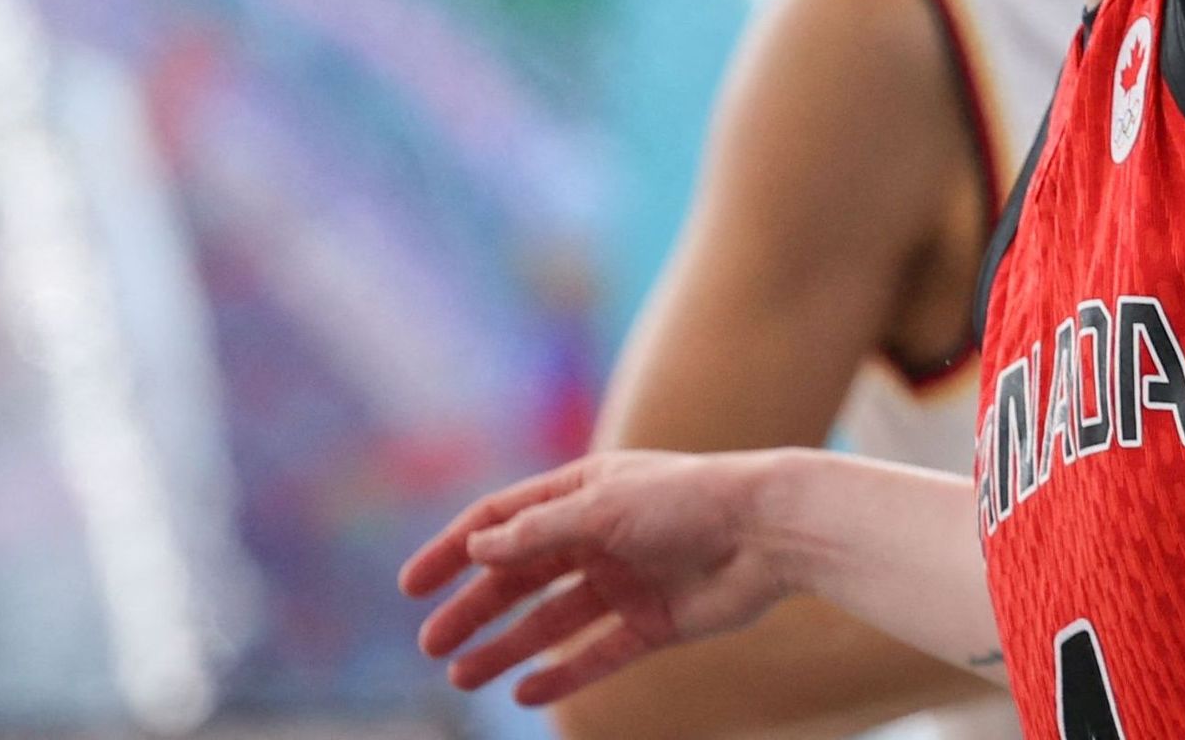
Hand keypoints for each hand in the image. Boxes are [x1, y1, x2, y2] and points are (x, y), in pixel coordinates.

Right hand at [402, 451, 791, 706]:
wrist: (771, 531)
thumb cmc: (691, 500)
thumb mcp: (604, 507)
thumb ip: (541, 532)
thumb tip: (478, 548)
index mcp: (586, 491)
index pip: (504, 521)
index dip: (456, 550)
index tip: (412, 586)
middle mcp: (601, 535)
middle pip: (522, 577)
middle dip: (475, 610)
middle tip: (431, 645)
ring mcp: (627, 581)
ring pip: (553, 621)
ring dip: (507, 648)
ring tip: (463, 677)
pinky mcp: (655, 622)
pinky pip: (598, 652)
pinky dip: (563, 674)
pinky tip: (525, 694)